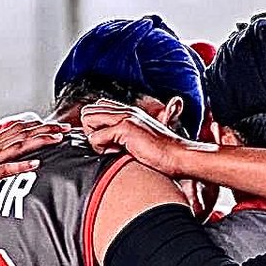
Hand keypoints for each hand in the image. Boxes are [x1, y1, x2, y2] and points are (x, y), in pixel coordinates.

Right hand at [0, 118, 65, 216]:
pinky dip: (20, 166)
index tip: (55, 125)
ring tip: (57, 138)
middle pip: (20, 134)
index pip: (15, 130)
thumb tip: (4, 156)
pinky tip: (36, 164)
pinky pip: (3, 170)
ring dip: (38, 141)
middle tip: (65, 128)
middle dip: (44, 129)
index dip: (37, 125)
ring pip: (15, 147)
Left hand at [81, 100, 197, 177]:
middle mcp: (126, 110)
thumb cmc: (161, 155)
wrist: (178, 157)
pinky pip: (95, 138)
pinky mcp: (125, 128)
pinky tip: (119, 153)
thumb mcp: (140, 141)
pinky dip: (102, 149)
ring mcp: (125, 117)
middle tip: (108, 146)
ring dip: (95, 139)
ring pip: (87, 120)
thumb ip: (123, 137)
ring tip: (113, 149)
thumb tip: (105, 144)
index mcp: (129, 112)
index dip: (96, 127)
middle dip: (91, 132)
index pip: (97, 108)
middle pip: (88, 112)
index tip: (108, 142)